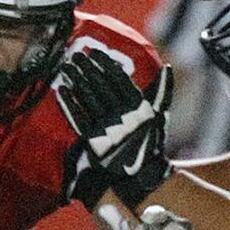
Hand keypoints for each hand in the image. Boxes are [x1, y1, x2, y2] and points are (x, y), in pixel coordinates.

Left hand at [58, 50, 173, 208]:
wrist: (139, 177)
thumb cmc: (150, 143)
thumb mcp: (161, 117)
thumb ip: (164, 92)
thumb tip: (168, 67)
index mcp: (139, 108)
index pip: (120, 80)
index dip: (106, 65)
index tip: (94, 53)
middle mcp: (123, 116)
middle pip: (101, 87)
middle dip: (87, 69)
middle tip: (75, 55)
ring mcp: (107, 129)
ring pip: (89, 99)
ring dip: (76, 81)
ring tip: (66, 67)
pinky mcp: (94, 141)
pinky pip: (79, 118)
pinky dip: (70, 104)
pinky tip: (61, 90)